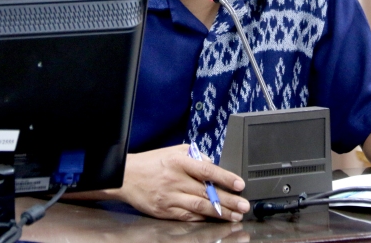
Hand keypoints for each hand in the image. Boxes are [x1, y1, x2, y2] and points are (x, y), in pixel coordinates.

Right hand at [114, 144, 250, 221]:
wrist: (126, 177)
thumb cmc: (151, 162)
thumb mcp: (174, 151)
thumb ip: (195, 156)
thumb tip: (214, 165)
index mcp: (179, 162)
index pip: (207, 170)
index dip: (225, 178)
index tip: (239, 184)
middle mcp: (175, 180)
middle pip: (207, 192)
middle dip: (229, 200)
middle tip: (244, 205)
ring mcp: (170, 197)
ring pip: (200, 206)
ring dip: (221, 212)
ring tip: (236, 215)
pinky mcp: (165, 211)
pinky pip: (188, 216)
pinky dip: (203, 218)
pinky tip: (216, 219)